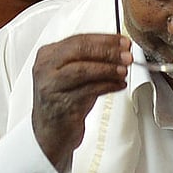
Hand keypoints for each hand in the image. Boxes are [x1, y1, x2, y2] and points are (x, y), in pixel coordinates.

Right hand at [31, 33, 131, 172]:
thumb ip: (90, 60)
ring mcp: (52, 86)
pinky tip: (118, 85)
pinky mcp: (62, 104)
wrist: (50, 133)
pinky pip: (89, 91)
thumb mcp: (73, 75)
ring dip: (108, 69)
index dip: (104, 40)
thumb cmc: (63, 101)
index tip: (122, 42)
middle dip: (108, 51)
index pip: (79, 40)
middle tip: (126, 55)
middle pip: (80, 51)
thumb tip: (119, 50)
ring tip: (123, 71)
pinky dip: (107, 86)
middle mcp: (46, 68)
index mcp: (48, 55)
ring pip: (83, 70)